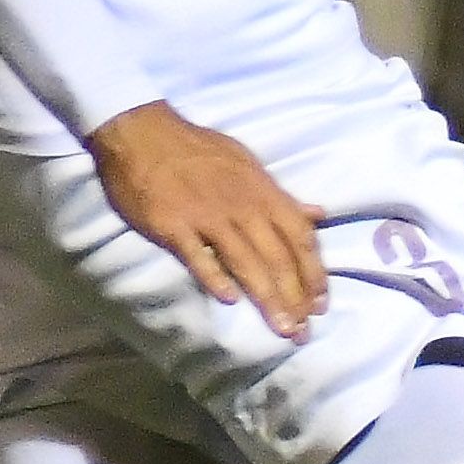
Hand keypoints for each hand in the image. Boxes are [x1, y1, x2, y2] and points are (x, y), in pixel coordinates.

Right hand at [91, 100, 325, 336]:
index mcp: (262, 191)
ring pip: (245, 261)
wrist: (142, 132)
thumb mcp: (248, 163)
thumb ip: (281, 195)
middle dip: (295, 297)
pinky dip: (215, 277)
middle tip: (303, 331)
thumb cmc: (197, 149)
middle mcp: (242, 206)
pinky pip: (197, 255)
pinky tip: (229, 300)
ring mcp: (206, 216)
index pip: (299, 237)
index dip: (314, 273)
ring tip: (281, 327)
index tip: (321, 304)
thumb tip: (318, 214)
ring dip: (267, 297)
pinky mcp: (172, 225)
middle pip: (277, 257)